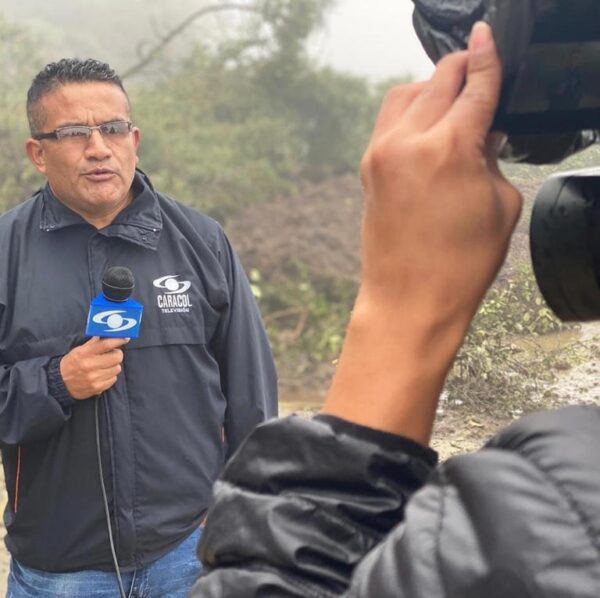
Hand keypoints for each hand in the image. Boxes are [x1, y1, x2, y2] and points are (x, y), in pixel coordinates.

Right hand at [59, 336, 128, 399]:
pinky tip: (101, 375)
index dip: (118, 340)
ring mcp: (94, 377)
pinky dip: (110, 376)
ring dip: (113, 366)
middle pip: (117, 357)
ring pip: (117, 368)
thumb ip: (94, 342)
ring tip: (103, 366)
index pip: (106, 344)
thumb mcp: (79, 350)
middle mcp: (89, 365)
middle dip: (116, 354)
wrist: (60, 383)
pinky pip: (113, 379)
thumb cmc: (71, 364)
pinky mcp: (97, 387)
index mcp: (84, 353)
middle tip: (111, 355)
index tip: (125, 338)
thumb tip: (107, 333)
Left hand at [323, 23, 522, 443]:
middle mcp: (409, 142)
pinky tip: (425, 123)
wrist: (408, 301)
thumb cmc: (459, 265)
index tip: (487, 38)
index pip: (475, 85)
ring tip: (452, 99)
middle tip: (478, 70)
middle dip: (461, 69)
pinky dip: (408, 111)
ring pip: (407, 94)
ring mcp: (381, 153)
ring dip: (431, 87)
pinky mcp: (368, 168)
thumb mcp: (499, 206)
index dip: (487, 57)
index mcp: (450, 149)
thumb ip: (491, 159)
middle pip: (438, 80)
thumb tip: (482, 135)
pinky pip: (388, 120)